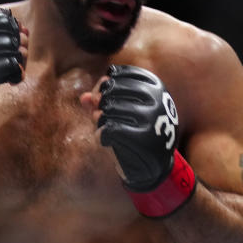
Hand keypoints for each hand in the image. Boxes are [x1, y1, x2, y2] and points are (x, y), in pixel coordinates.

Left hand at [92, 64, 196, 216]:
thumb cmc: (135, 133)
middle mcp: (156, 102)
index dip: (108, 84)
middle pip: (113, 91)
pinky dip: (101, 134)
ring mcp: (151, 120)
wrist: (152, 166)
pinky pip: (109, 130)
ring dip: (100, 119)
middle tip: (100, 114)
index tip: (103, 94)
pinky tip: (104, 138)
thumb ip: (102, 102)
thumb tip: (85, 97)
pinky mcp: (142, 138)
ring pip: (109, 110)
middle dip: (101, 102)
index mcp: (157, 90)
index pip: (124, 76)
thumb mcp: (121, 114)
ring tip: (103, 125)